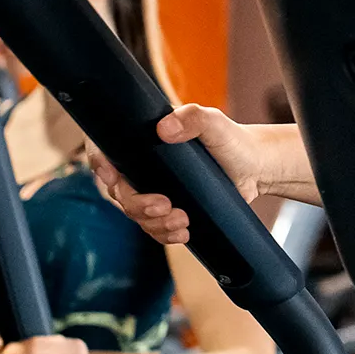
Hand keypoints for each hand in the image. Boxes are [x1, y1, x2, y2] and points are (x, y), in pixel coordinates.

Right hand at [89, 105, 260, 246]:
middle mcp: (143, 165)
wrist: (255, 169)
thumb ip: (192, 118)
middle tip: (165, 206)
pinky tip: (183, 234)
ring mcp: (154, 189)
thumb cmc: (232, 141)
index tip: (112, 178)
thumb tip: (164, 130)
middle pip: (120, 190)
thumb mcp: (214, 123)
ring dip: (155, 223)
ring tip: (183, 221)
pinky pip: (154, 228)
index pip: (106, 148)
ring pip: (136, 213)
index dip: (99, 163)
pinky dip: (165, 234)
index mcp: (144, 139)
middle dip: (138, 204)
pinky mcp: (168, 209)